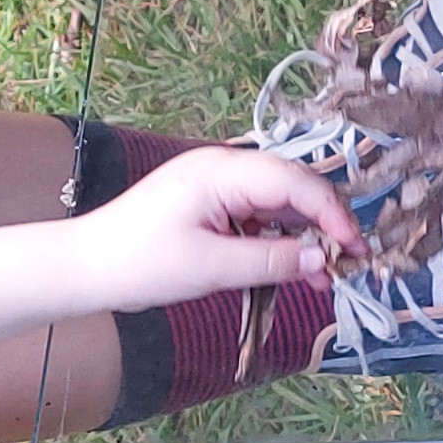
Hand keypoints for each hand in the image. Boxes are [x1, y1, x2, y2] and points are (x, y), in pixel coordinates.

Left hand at [66, 146, 360, 312]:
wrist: (87, 267)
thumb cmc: (139, 263)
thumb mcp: (211, 267)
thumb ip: (270, 261)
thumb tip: (321, 258)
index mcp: (220, 170)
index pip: (294, 182)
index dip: (331, 214)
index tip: (355, 248)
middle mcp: (222, 167)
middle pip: (292, 186)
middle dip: (324, 223)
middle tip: (350, 263)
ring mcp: (216, 184)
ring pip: (278, 202)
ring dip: (304, 235)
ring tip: (325, 275)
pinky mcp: (211, 204)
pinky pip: (258, 215)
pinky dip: (279, 240)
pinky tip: (294, 268)